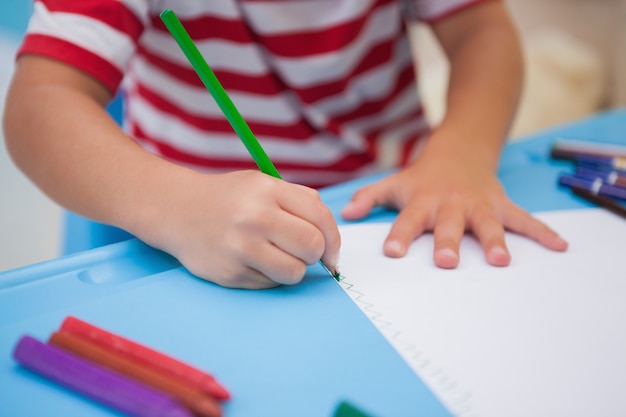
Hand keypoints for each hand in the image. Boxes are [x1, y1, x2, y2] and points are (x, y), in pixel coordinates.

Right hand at [141, 170, 340, 287]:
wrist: (178, 210)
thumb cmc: (229, 198)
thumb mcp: (263, 184)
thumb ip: (300, 201)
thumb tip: (330, 238)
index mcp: (268, 190)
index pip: (320, 219)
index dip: (333, 240)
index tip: (330, 252)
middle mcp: (255, 217)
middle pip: (312, 247)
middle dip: (315, 255)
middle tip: (302, 253)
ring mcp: (241, 247)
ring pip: (294, 272)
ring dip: (293, 269)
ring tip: (276, 257)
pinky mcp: (230, 273)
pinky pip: (270, 284)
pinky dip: (269, 277)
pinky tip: (253, 261)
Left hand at [340, 143, 567, 267]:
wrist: (461, 148)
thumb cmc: (423, 176)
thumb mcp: (395, 182)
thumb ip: (370, 197)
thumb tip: (345, 215)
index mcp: (422, 200)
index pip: (407, 220)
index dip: (400, 235)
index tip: (393, 252)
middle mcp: (450, 203)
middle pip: (448, 225)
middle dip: (447, 242)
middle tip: (445, 261)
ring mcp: (478, 204)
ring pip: (488, 223)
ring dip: (495, 241)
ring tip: (501, 261)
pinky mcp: (501, 204)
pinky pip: (524, 219)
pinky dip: (543, 232)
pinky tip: (561, 246)